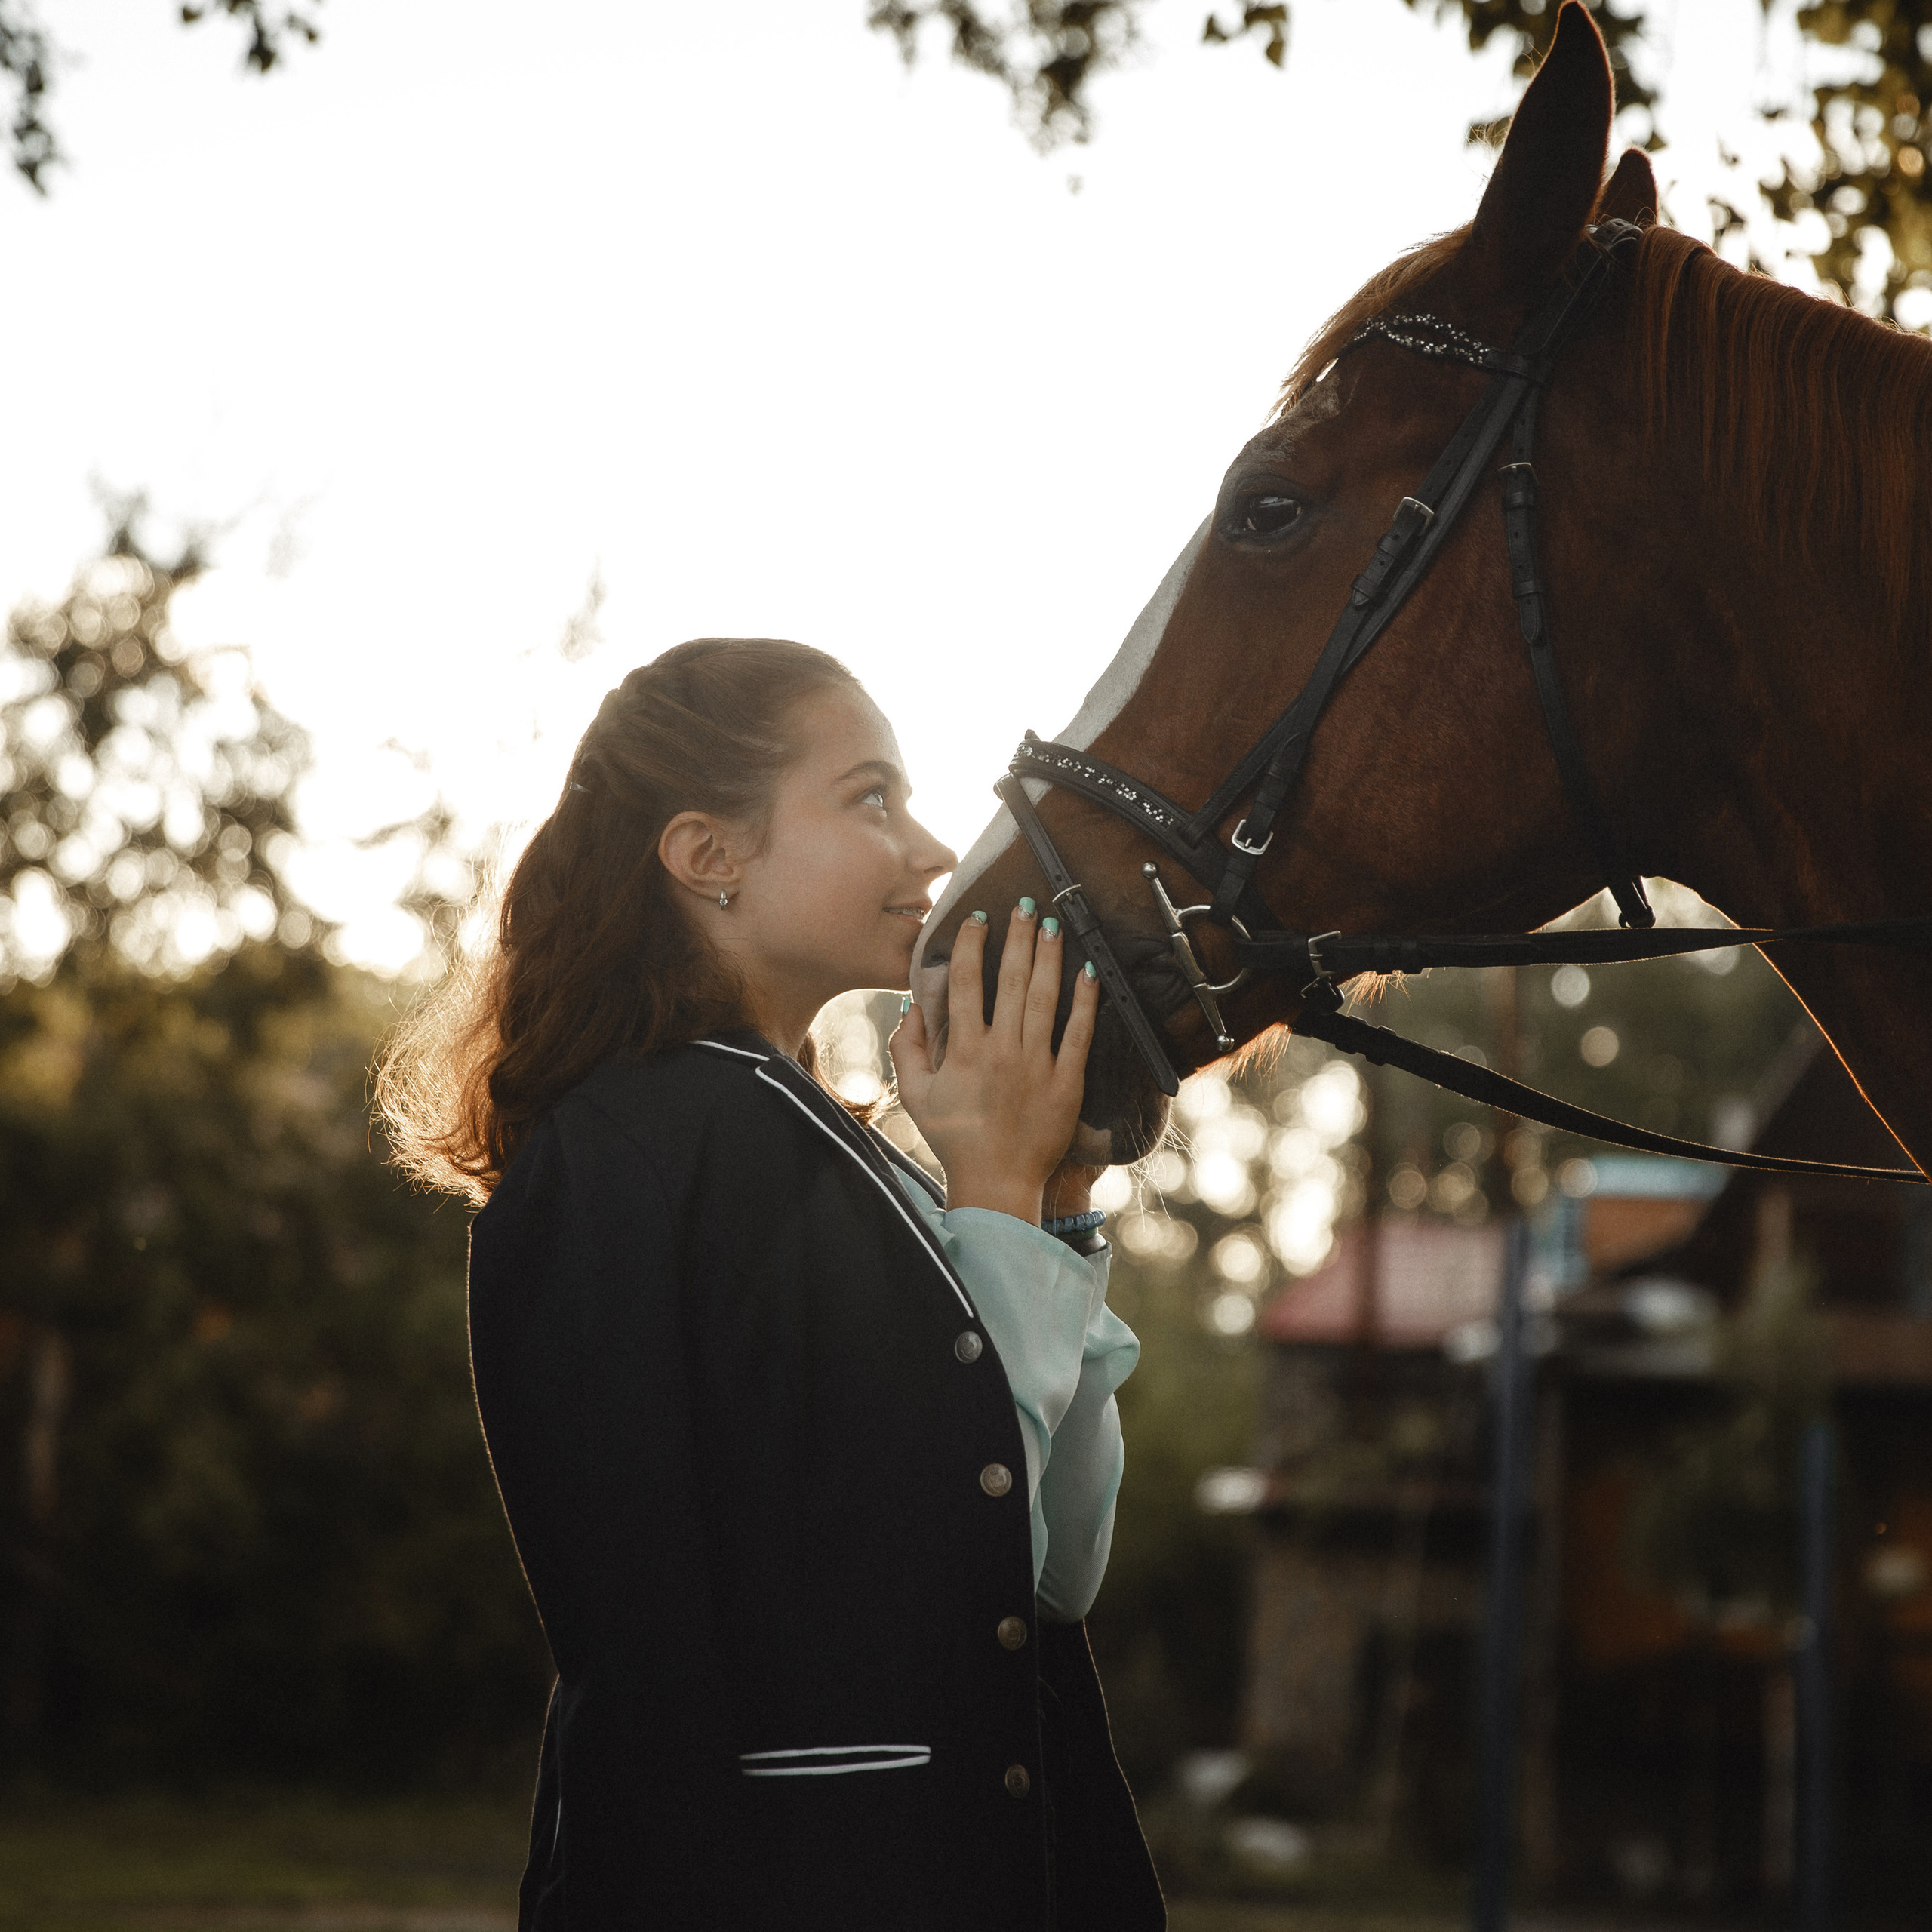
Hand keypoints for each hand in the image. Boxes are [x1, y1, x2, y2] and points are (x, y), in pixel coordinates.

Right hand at [890, 901, 1099, 1224]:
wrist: (997, 1182)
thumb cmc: (954, 1139)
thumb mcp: (916, 1095)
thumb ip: (906, 1048)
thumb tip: (911, 1007)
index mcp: (964, 1052)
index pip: (964, 984)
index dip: (969, 946)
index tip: (976, 919)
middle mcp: (1001, 1052)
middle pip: (1010, 981)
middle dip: (1017, 938)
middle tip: (1023, 905)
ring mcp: (1037, 1065)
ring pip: (1044, 999)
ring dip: (1049, 958)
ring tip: (1052, 926)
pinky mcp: (1066, 1082)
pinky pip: (1078, 1034)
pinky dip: (1085, 1002)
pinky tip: (1087, 973)